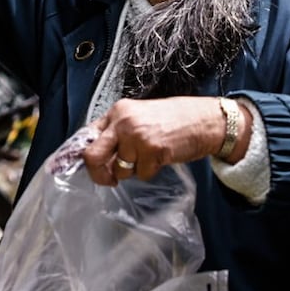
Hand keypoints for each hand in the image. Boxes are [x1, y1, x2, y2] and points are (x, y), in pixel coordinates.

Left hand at [81, 96, 236, 184]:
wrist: (204, 120)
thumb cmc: (173, 119)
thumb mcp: (139, 116)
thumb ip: (118, 130)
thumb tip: (98, 153)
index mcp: (118, 111)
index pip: (88, 135)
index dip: (86, 156)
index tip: (90, 167)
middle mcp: (123, 121)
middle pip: (93, 155)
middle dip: (98, 173)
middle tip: (108, 180)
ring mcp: (137, 136)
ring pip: (120, 169)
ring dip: (133, 170)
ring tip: (149, 156)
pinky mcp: (152, 150)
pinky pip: (141, 174)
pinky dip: (150, 171)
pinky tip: (161, 157)